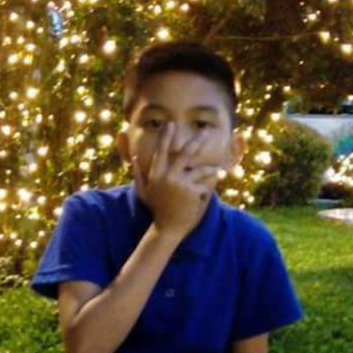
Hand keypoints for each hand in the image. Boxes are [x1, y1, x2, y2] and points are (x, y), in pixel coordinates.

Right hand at [133, 123, 220, 239]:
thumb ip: (138, 175)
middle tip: (206, 131)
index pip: (161, 151)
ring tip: (219, 169)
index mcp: (156, 174)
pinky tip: (202, 199)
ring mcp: (179, 183)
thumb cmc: (157, 210)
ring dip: (210, 169)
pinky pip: (203, 186)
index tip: (170, 124)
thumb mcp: (144, 193)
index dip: (165, 137)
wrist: (167, 228)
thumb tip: (133, 158)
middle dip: (197, 141)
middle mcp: (167, 176)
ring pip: (199, 171)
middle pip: (185, 154)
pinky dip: (205, 192)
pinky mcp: (191, 192)